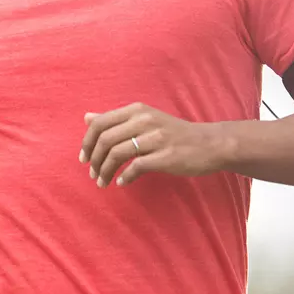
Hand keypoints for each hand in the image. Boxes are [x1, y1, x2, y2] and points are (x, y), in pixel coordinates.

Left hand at [79, 103, 226, 187]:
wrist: (209, 143)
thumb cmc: (173, 133)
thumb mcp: (144, 119)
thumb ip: (115, 120)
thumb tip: (87, 117)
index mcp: (137, 110)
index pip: (100, 123)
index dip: (87, 142)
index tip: (83, 158)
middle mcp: (145, 120)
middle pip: (106, 140)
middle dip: (94, 161)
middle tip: (92, 174)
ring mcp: (156, 138)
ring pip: (118, 154)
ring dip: (105, 171)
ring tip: (103, 182)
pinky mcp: (165, 156)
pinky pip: (136, 167)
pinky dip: (124, 177)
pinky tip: (122, 183)